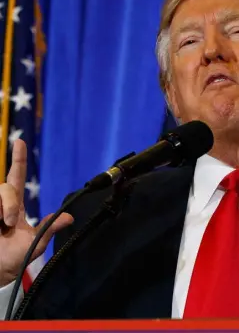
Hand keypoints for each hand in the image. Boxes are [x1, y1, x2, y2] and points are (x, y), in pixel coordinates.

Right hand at [0, 139, 72, 286]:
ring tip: (3, 227)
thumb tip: (70, 217)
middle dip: (9, 203)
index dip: (18, 159)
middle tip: (11, 223)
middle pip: (5, 186)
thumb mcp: (35, 243)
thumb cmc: (13, 259)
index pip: (17, 177)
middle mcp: (1, 204)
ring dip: (3, 209)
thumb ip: (49, 228)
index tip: (20, 141)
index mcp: (15, 206)